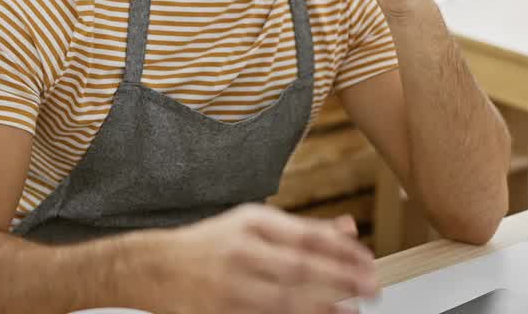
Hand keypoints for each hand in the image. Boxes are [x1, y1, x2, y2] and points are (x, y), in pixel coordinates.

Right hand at [160, 204, 376, 313]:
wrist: (155, 267)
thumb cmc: (212, 243)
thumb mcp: (254, 223)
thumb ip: (302, 228)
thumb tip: (349, 230)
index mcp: (252, 223)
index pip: (306, 235)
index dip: (342, 250)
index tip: (368, 261)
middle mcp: (241, 252)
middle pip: (300, 267)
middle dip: (341, 279)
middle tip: (372, 288)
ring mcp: (230, 286)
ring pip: (285, 299)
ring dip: (323, 307)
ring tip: (352, 311)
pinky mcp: (223, 313)